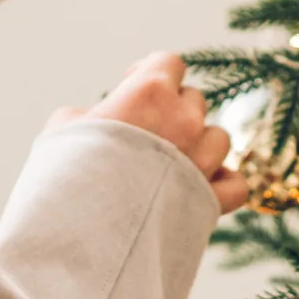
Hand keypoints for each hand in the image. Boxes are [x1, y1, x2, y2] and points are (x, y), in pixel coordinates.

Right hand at [44, 51, 246, 211]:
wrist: (77, 236)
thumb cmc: (63, 179)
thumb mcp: (63, 129)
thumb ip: (92, 113)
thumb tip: (102, 119)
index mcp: (149, 94)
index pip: (169, 62)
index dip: (149, 71)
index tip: (133, 87)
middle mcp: (184, 121)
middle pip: (194, 100)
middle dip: (172, 110)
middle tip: (144, 133)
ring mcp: (202, 161)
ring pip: (219, 138)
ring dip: (199, 145)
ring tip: (171, 162)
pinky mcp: (211, 202)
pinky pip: (235, 184)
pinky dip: (223, 183)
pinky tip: (205, 185)